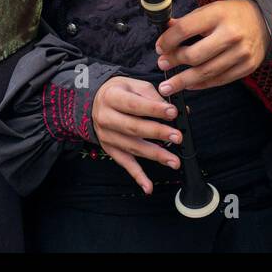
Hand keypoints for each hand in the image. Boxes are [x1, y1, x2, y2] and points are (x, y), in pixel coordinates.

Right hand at [92, 75, 180, 194]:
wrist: (95, 101)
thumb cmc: (119, 92)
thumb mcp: (133, 85)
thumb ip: (153, 96)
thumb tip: (176, 111)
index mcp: (111, 97)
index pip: (134, 105)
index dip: (154, 109)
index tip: (173, 112)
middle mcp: (106, 118)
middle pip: (133, 127)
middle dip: (157, 133)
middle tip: (177, 136)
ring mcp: (107, 136)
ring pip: (132, 147)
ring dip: (154, 154)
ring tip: (173, 160)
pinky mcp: (110, 149)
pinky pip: (125, 164)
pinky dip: (137, 176)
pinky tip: (148, 186)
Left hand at [153, 0, 266, 95]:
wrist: (265, 22)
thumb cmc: (232, 15)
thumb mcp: (210, 9)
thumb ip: (188, 21)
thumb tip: (165, 30)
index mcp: (218, 14)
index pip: (185, 29)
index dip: (168, 41)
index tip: (159, 48)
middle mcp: (231, 34)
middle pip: (194, 55)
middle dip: (174, 61)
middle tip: (162, 64)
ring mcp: (241, 53)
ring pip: (205, 72)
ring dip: (182, 81)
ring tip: (168, 85)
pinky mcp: (247, 67)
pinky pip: (218, 80)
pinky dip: (201, 85)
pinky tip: (189, 85)